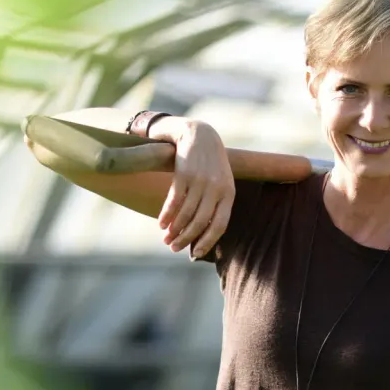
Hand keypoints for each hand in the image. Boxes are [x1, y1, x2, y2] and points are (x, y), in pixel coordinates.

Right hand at [151, 117, 234, 257]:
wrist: (200, 134)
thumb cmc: (210, 165)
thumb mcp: (221, 182)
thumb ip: (216, 204)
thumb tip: (203, 233)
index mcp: (229, 194)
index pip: (220, 225)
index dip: (207, 241)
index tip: (195, 254)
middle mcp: (216, 189)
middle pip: (201, 221)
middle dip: (186, 238)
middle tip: (173, 248)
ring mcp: (200, 181)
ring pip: (186, 213)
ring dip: (174, 229)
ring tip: (166, 239)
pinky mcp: (184, 173)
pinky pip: (175, 200)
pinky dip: (167, 214)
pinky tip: (161, 223)